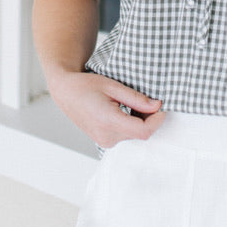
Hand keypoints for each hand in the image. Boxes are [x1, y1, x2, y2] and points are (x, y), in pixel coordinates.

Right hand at [48, 69, 165, 147]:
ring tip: (134, 102)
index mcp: (108, 121)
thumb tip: (157, 106)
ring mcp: (104, 141)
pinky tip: (127, 110)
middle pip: (141, 134)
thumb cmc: (86, 85)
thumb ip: (136, 99)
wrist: (66, 93)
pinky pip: (126, 136)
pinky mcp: (104, 141)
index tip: (160, 105)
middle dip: (150, 118)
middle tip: (148, 99)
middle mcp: (107, 136)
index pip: (144, 131)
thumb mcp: (113, 86)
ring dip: (141, 121)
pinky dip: (132, 124)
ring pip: (134, 135)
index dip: (157, 119)